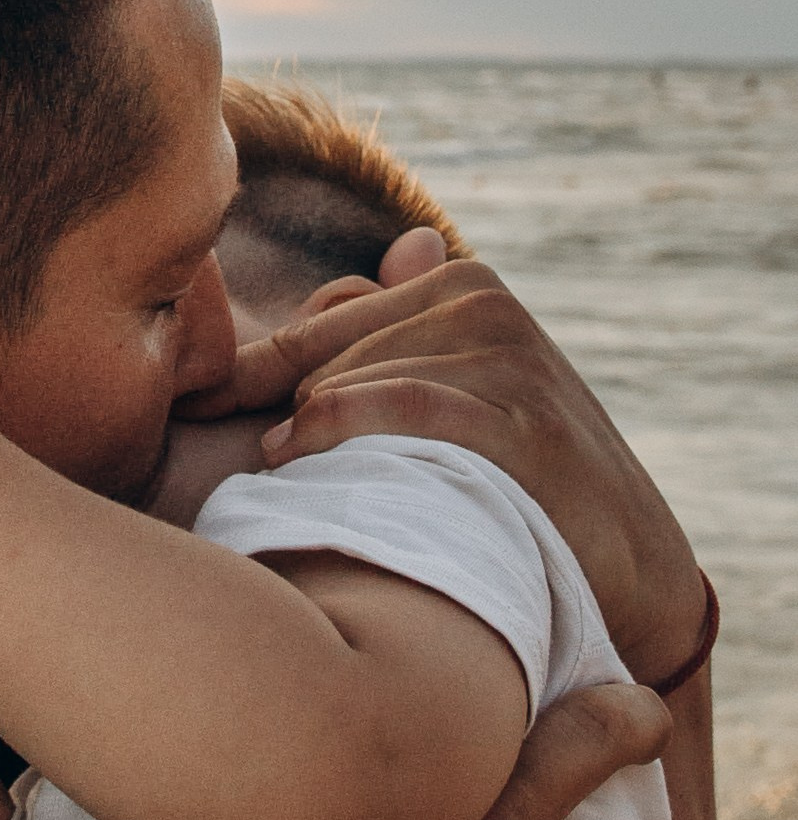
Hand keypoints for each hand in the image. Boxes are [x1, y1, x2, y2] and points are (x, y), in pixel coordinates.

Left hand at [184, 255, 702, 684]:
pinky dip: (338, 432)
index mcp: (457, 288)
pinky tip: (299, 470)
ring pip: (349, 380)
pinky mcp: (524, 419)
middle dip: (277, 415)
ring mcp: (509, 357)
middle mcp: (483, 305)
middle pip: (320, 354)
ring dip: (302, 437)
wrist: (629, 571)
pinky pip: (400, 406)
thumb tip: (391, 248)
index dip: (247, 378)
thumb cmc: (516, 487)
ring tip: (278, 486)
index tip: (190, 416)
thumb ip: (394, 337)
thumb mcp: (455, 399)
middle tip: (254, 476)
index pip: (318, 323)